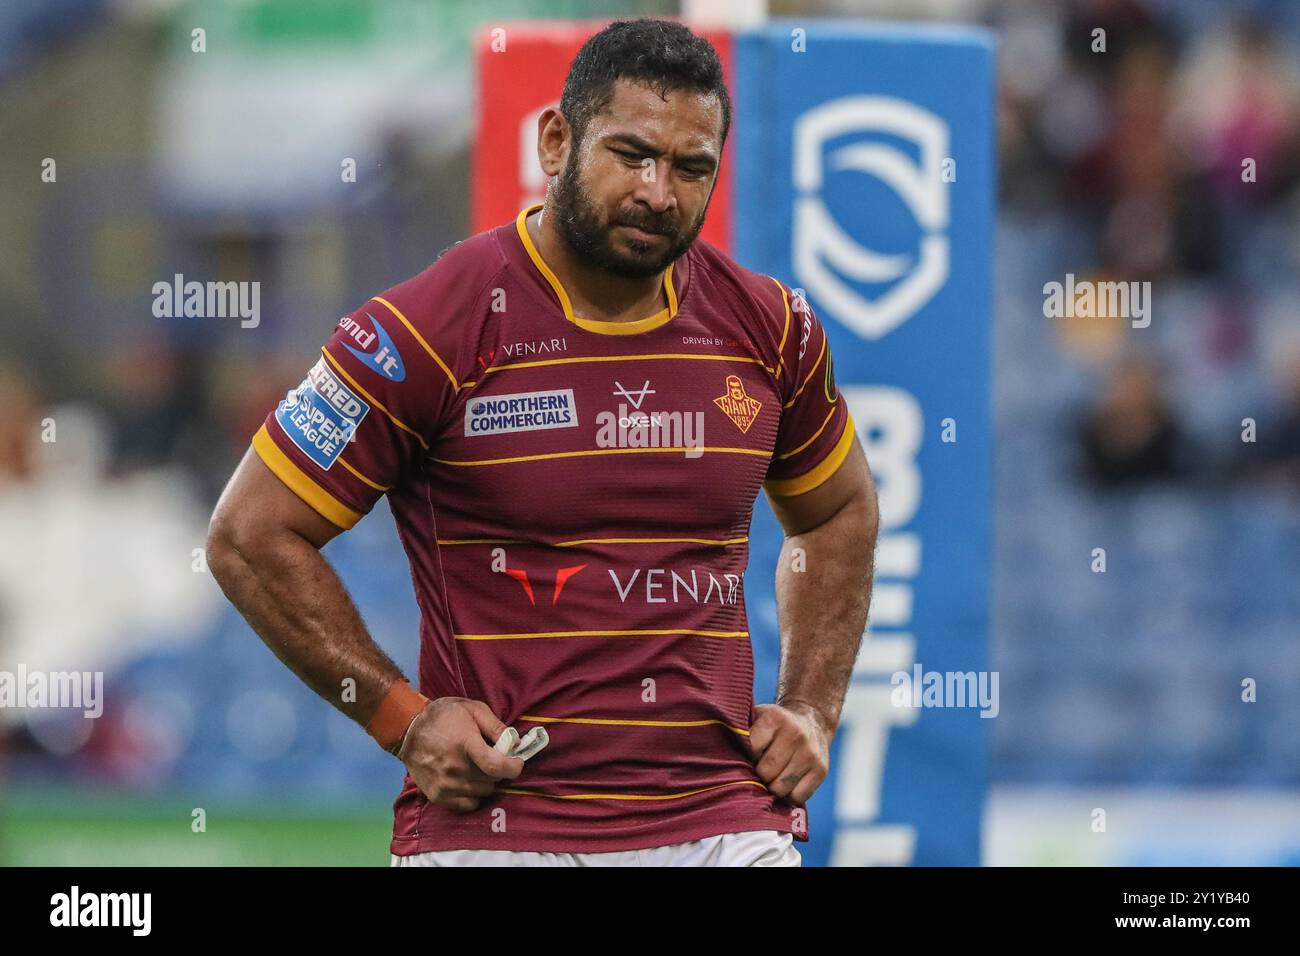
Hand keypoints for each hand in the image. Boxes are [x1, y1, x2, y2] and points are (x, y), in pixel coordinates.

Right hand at [397, 697, 523, 812]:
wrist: (408, 729)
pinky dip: (474, 795)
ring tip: (477, 767)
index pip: (497, 766)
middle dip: (498, 769)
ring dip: (486, 781)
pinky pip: (468, 804)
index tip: (517, 762)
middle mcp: (455, 768)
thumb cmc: (444, 716)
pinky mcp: (437, 796)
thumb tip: (514, 743)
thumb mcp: (473, 709)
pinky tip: (469, 780)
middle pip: (492, 780)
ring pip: (483, 792)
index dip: (513, 767)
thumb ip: (495, 726)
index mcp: (465, 744)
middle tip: (491, 758)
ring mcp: (445, 785)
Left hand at [749, 700, 832, 805]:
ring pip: (781, 788)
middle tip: (759, 770)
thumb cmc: (774, 725)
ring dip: (772, 787)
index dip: (747, 757)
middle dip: (758, 775)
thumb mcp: (757, 717)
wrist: (812, 721)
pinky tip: (786, 783)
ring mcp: (810, 753)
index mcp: (774, 719)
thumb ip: (740, 731)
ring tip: (771, 777)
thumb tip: (716, 756)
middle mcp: (795, 735)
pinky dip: (789, 796)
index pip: (751, 750)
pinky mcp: (822, 770)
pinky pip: (798, 797)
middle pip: (766, 773)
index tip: (748, 755)